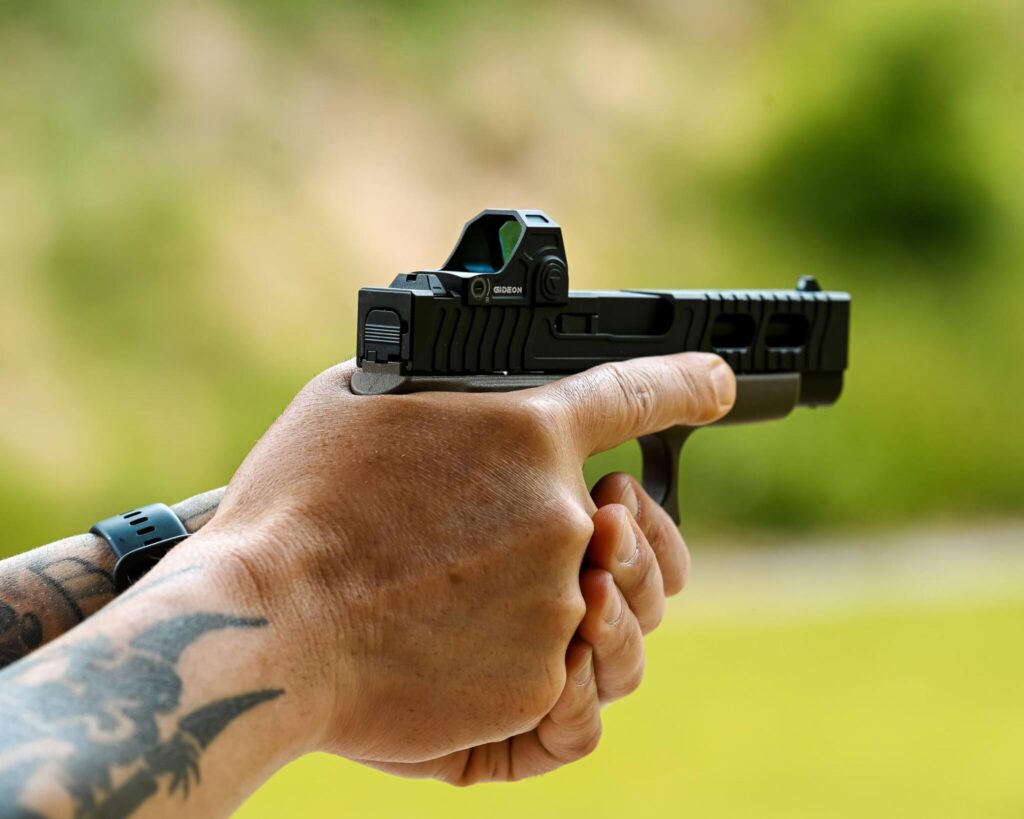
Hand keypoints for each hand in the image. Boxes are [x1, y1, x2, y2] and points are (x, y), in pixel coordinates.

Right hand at [189, 353, 733, 764]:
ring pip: (592, 598)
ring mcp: (558, 601)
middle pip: (617, 522)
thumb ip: (446, 390)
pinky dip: (511, 653)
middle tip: (519, 539)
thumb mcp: (362, 401)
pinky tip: (446, 644)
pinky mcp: (539, 680)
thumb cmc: (297, 507)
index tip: (720, 387)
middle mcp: (563, 515)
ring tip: (467, 599)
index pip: (637, 393)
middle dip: (590, 527)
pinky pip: (555, 663)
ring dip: (549, 595)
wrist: (268, 630)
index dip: (686, 386)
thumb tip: (476, 392)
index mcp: (526, 431)